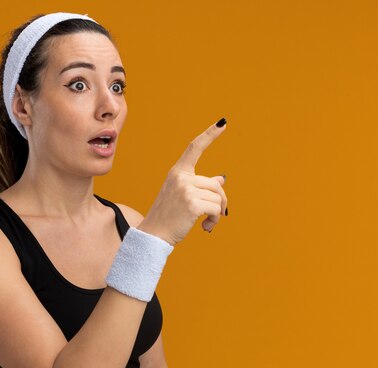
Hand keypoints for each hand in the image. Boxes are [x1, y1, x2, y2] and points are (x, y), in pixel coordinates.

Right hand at [137, 119, 227, 245]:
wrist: (154, 234)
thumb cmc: (168, 217)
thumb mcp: (182, 196)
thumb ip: (200, 186)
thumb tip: (221, 179)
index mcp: (177, 172)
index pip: (194, 148)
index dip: (210, 134)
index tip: (223, 122)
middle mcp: (181, 177)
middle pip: (216, 184)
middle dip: (221, 201)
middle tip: (217, 215)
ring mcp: (186, 190)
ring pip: (218, 198)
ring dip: (217, 213)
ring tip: (206, 223)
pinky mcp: (192, 204)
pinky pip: (216, 209)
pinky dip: (214, 220)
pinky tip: (205, 227)